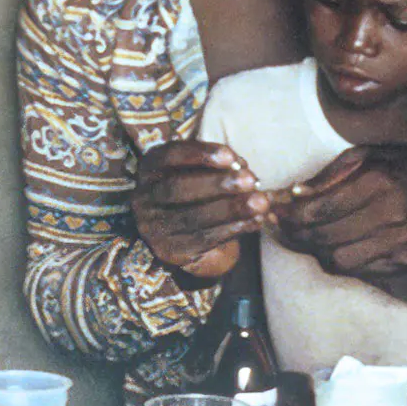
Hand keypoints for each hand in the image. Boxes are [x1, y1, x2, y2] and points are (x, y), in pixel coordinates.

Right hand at [133, 139, 268, 279]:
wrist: (183, 236)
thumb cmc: (196, 192)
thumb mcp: (200, 172)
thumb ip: (218, 166)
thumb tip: (243, 168)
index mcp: (151, 168)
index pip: (170, 156)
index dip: (199, 154)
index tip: (231, 156)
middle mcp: (145, 197)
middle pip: (177, 188)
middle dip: (217, 184)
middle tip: (251, 180)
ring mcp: (154, 227)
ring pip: (193, 218)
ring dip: (232, 209)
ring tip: (261, 202)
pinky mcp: (171, 251)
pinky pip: (205, 239)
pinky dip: (235, 228)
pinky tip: (256, 220)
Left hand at [270, 144, 406, 276]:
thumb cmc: (406, 165)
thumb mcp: (367, 155)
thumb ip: (328, 175)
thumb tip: (292, 194)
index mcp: (378, 182)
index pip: (320, 209)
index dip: (289, 215)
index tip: (272, 212)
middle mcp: (391, 215)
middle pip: (325, 237)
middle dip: (294, 234)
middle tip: (278, 228)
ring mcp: (402, 243)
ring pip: (340, 260)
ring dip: (314, 251)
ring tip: (304, 237)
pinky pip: (362, 271)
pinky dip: (340, 261)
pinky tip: (331, 246)